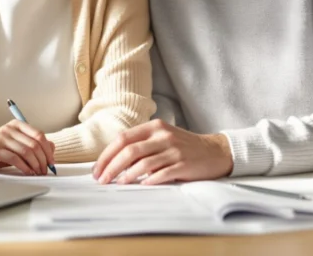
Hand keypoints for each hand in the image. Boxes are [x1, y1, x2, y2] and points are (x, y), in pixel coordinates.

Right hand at [0, 120, 55, 174]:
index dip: (48, 150)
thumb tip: (52, 148)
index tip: (52, 162)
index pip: (39, 135)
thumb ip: (32, 145)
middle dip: (44, 159)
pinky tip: (28, 173)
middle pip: (35, 144)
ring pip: (27, 151)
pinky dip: (25, 167)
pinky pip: (15, 158)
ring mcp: (2, 138)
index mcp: (17, 125)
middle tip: (46, 171)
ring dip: (36, 165)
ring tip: (38, 173)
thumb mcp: (15, 146)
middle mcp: (10, 129)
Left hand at [92, 120, 233, 184]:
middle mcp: (163, 135)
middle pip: (129, 150)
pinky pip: (162, 173)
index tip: (97, 169)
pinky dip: (149, 180)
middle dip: (111, 166)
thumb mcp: (162, 138)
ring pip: (143, 162)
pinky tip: (141, 185)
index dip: (107, 154)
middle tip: (102, 180)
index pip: (123, 138)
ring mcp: (174, 149)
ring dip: (126, 175)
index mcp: (154, 127)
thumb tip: (114, 162)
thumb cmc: (184, 147)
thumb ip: (142, 145)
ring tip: (118, 184)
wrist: (215, 151)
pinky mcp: (184, 163)